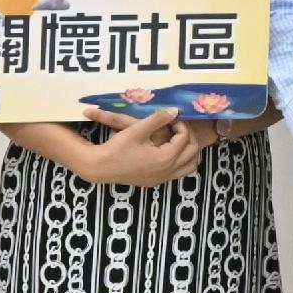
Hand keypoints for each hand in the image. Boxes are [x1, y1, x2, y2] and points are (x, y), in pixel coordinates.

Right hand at [71, 108, 199, 186]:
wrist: (100, 167)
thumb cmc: (117, 147)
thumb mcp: (137, 129)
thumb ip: (158, 119)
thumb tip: (175, 110)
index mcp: (165, 158)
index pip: (184, 138)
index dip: (180, 124)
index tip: (170, 117)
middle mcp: (168, 171)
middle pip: (192, 152)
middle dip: (188, 136)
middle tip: (177, 126)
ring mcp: (162, 179)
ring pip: (189, 166)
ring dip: (188, 151)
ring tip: (177, 138)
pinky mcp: (155, 182)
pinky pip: (178, 173)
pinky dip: (180, 161)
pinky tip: (168, 150)